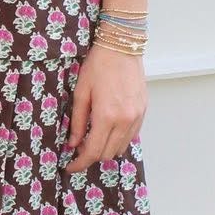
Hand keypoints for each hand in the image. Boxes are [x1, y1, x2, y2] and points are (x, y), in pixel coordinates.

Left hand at [63, 43, 147, 172]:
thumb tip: (73, 143)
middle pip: (107, 154)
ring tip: (93, 140)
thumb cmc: (98, 66)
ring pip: (121, 147)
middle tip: (78, 151)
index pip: (93, 151)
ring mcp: (136, 117)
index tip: (70, 167)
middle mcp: (124, 120)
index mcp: (106, 116)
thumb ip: (77, 121)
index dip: (80, 163)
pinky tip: (108, 131)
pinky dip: (119, 140)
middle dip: (91, 156)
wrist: (122, 47)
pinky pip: (131, 136)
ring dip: (106, 149)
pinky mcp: (143, 112)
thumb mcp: (81, 92)